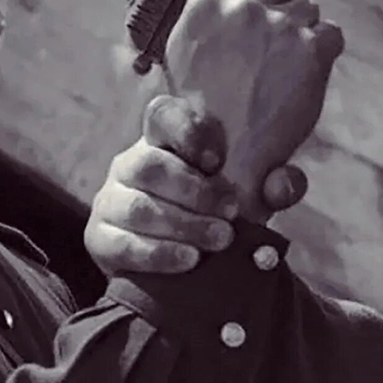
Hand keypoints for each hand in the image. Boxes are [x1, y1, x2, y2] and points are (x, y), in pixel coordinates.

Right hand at [85, 94, 308, 275]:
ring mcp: (109, 200)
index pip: (162, 115)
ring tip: (219, 241)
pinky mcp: (99, 237)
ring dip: (184, 225)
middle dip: (195, 192)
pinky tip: (189, 260)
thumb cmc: (212, 216)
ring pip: (138, 207)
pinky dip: (159, 254)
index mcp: (162, 141)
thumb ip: (275, 186)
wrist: (175, 268)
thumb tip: (283, 183)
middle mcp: (129, 164)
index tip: (217, 160)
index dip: (187, 131)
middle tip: (232, 213)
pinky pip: (123, 244)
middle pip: (150, 165)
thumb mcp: (248, 197)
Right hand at [164, 0, 343, 223]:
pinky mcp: (312, 46)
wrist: (224, 159)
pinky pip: (330, 34)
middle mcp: (241, 5)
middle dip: (279, 6)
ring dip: (299, 35)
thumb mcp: (185, 53)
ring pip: (307, 9)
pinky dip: (321, 55)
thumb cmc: (202, 114)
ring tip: (279, 73)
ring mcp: (279, 24)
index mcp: (202, 5)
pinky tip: (299, 80)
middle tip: (268, 48)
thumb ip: (211, 15)